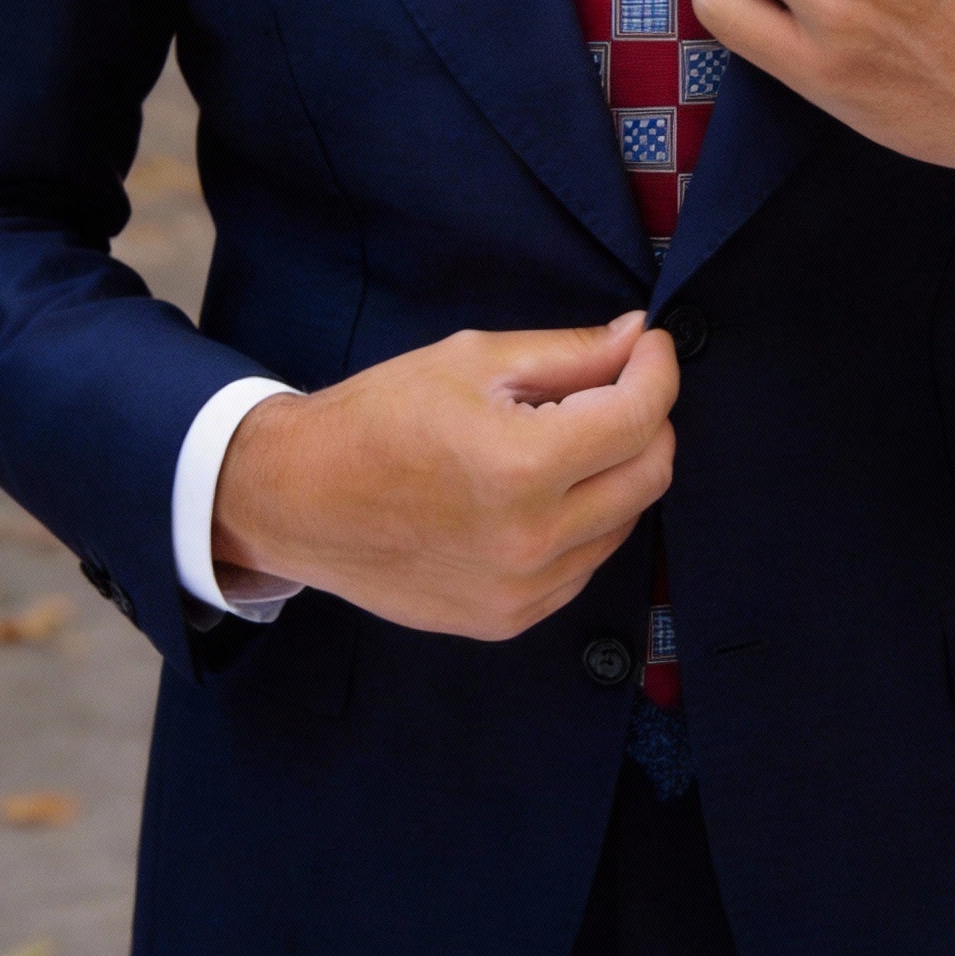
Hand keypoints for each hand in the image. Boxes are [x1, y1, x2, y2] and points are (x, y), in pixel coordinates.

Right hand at [211, 314, 678, 639]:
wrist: (297, 501)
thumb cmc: (376, 418)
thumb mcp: (471, 361)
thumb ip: (569, 353)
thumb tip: (639, 337)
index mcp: (522, 466)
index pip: (641, 417)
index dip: (657, 370)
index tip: (649, 347)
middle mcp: (531, 539)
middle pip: (651, 473)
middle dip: (648, 419)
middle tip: (616, 386)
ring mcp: (523, 590)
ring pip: (626, 522)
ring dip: (617, 472)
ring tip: (564, 440)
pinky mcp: (509, 618)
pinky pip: (585, 563)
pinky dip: (585, 521)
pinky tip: (540, 492)